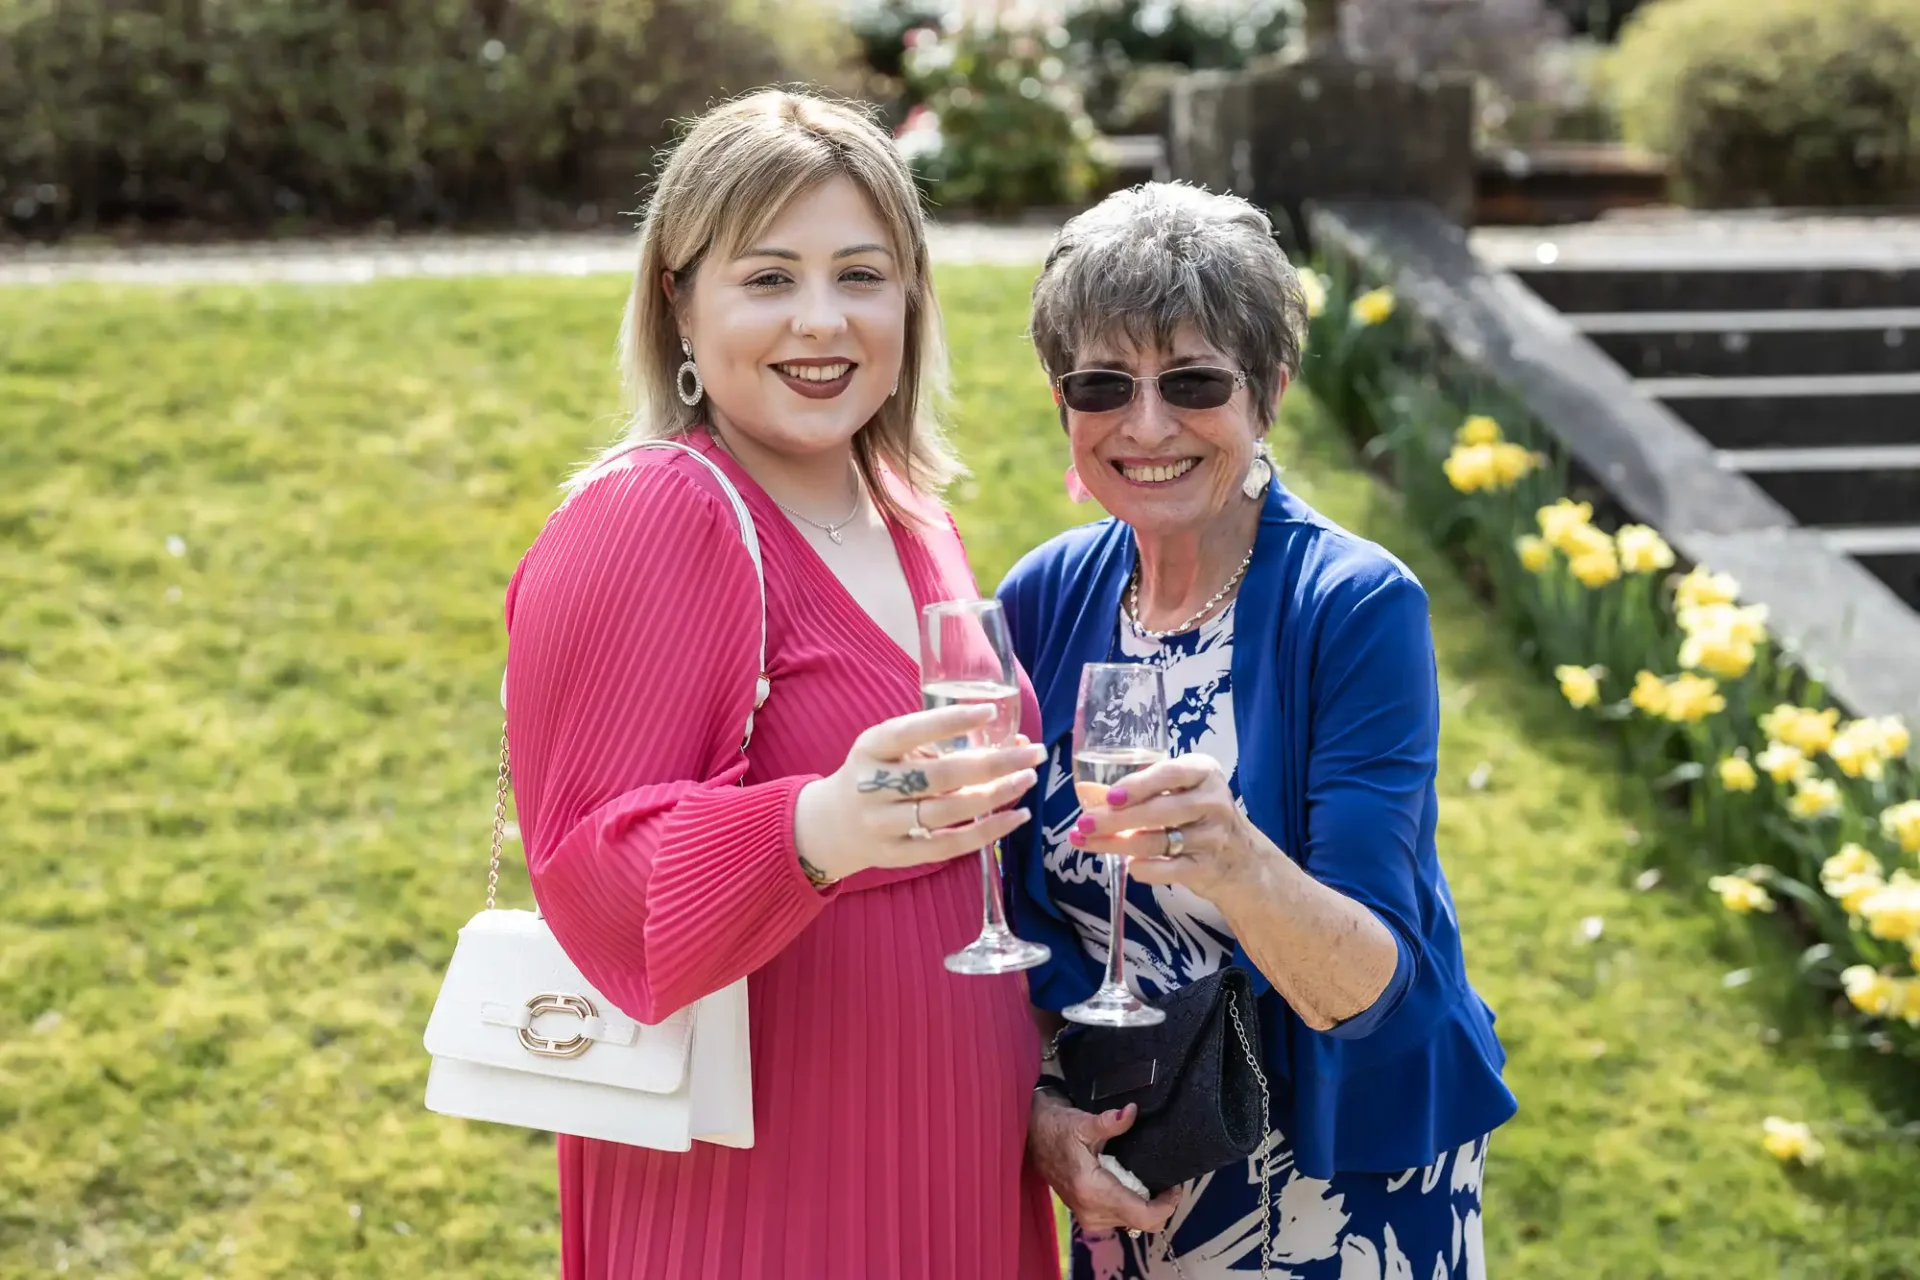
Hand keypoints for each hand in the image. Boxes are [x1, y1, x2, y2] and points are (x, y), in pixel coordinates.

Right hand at [795, 704, 1043, 881]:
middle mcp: (871, 786)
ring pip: (948, 812)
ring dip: (996, 795)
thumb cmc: (874, 774)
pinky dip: (987, 832)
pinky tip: (1017, 816)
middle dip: (993, 764)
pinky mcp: (897, 855)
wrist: (832, 824)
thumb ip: (935, 743)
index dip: (949, 723)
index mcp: (869, 748)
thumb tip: (1008, 740)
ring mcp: (883, 825)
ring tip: (1027, 779)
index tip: (990, 712)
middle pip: (939, 777)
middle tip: (1032, 753)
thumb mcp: (887, 749)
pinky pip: (949, 846)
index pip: (909, 732)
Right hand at [1028, 1090, 1179, 1233]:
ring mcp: (1090, 1218)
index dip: (1166, 1206)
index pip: (1142, 1216)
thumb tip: (1131, 1111)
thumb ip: (1109, 1121)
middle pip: (1143, 1223)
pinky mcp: (1089, 1217)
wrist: (1032, 1138)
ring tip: (1148, 1177)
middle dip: (1159, 1204)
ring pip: (1134, 1223)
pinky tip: (1130, 1182)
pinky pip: (1123, 1218)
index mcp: (1093, 1191)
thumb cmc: (1057, 1129)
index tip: (1175, 1187)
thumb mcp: (1083, 1122)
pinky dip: (1133, 1204)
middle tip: (1165, 1179)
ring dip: (1146, 1204)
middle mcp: (1092, 1212)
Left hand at [1067, 753, 1274, 901]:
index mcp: (1204, 772)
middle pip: (1159, 811)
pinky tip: (1128, 866)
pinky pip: (1168, 870)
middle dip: (1116, 819)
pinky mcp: (1208, 868)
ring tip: (1088, 843)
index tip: (1108, 797)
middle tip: (1084, 824)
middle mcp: (1213, 801)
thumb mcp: (1175, 792)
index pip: (1170, 774)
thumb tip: (1085, 791)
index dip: (1137, 785)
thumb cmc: (1198, 815)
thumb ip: (1135, 790)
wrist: (1242, 859)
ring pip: (1158, 841)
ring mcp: (1213, 837)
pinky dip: (1144, 869)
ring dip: (1117, 844)